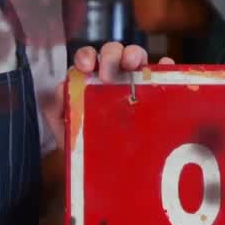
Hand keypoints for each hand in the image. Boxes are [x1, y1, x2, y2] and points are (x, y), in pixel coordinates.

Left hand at [44, 44, 174, 149]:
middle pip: (114, 52)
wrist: (105, 172)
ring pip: (138, 57)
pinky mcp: (158, 94)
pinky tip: (165, 68)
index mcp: (90, 79)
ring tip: (133, 65)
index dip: (87, 55)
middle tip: (108, 75)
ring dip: (135, 54)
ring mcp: (137, 83)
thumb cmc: (86, 146)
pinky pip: (164, 74)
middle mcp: (114, 75)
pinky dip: (166, 67)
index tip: (86, 67)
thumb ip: (58, 107)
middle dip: (111, 55)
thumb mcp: (67, 128)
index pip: (88, 58)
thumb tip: (62, 87)